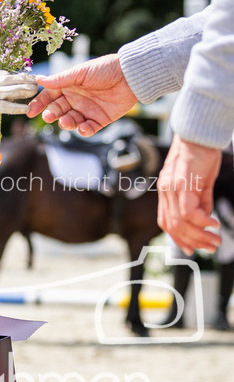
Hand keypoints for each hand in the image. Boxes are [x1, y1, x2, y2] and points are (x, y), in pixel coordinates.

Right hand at [0, 70, 37, 150]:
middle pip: (9, 80)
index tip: (29, 77)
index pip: (4, 74)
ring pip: (10, 91)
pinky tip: (27, 108)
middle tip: (36, 81)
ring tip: (34, 91)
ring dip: (24, 90)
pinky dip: (17, 108)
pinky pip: (7, 107)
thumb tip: (16, 78)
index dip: (18, 76)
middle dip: (24, 80)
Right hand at [26, 54, 136, 135]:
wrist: (130, 76)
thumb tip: (38, 80)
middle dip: (51, 114)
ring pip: (71, 122)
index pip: (50, 96)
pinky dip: (84, 131)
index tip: (31, 111)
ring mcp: (87, 110)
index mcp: (69, 86)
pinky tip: (83, 127)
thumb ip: (60, 79)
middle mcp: (76, 99)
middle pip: (58, 111)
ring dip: (67, 123)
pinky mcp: (100, 120)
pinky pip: (89, 129)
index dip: (40, 103)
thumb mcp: (80, 72)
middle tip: (49, 116)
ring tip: (67, 121)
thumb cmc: (105, 69)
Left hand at [157, 135, 221, 253]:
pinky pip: (188, 212)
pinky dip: (201, 222)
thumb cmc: (202, 154)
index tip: (192, 250)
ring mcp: (171, 187)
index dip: (178, 238)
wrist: (201, 131)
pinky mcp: (182, 183)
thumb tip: (205, 220)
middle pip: (173, 227)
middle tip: (211, 248)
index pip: (166, 222)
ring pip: (180, 222)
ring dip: (199, 235)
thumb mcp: (201, 182)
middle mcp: (165, 191)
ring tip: (215, 240)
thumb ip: (201, 201)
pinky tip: (213, 224)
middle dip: (192, 242)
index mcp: (166, 191)